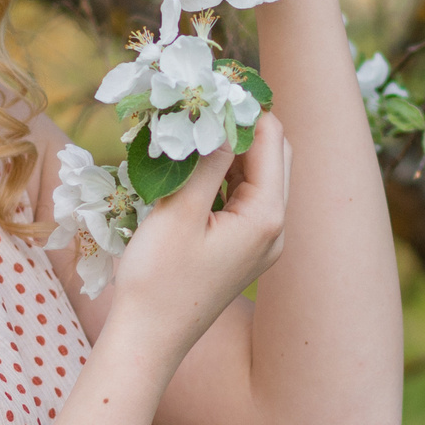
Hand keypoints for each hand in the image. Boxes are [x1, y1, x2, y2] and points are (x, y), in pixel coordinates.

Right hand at [109, 112, 291, 367]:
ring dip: (229, 152)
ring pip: (257, 178)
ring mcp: (263, 244)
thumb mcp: (179, 210)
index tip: (212, 84)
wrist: (148, 341)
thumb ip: (206, 160)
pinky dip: (223, 178)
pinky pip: (243, 201)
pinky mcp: (244, 252)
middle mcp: (276, 229)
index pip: (271, 139)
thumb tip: (223, 115)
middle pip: (273, 156)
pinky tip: (192, 170)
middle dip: (241, 126)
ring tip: (191, 132)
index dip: (245, 107)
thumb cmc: (158, 279)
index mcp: (267, 216)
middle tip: (201, 104)